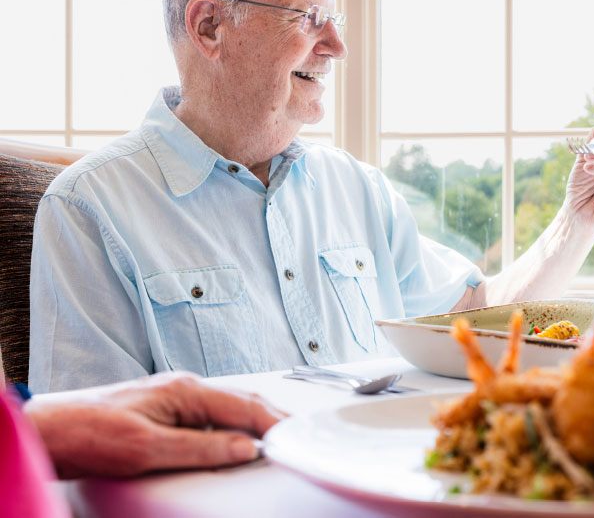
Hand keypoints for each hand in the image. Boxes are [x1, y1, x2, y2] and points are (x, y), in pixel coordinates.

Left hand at [24, 372, 285, 478]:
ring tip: (277, 435)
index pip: (245, 404)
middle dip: (273, 416)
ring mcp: (175, 396)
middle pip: (242, 399)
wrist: (52, 428)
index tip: (295, 438)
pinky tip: (238, 436)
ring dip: (255, 419)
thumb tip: (243, 448)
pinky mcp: (166, 408)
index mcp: (186, 390)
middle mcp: (185, 387)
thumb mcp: (148, 449)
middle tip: (297, 434)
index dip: (274, 422)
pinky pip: (211, 413)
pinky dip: (233, 424)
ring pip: (229, 405)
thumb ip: (201, 448)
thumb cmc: (90, 432)